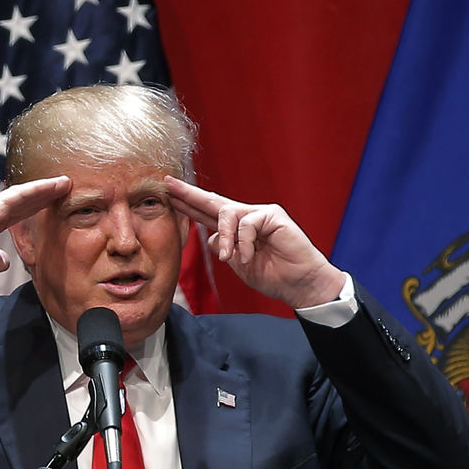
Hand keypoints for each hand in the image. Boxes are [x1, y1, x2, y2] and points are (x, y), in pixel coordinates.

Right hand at [0, 176, 71, 299]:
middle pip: (19, 200)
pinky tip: (53, 186)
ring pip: (21, 194)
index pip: (15, 212)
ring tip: (64, 182)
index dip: (35, 206)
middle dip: (42, 194)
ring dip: (43, 188)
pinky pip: (18, 195)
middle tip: (64, 186)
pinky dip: (37, 189)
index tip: (54, 202)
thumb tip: (3, 259)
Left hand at [164, 176, 344, 307]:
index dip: (188, 205)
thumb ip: (223, 248)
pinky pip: (247, 224)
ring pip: (227, 214)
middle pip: (213, 201)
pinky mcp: (273, 215)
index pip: (207, 213)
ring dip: (225, 238)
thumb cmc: (273, 275)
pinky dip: (244, 244)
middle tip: (168, 183)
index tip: (169, 196)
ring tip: (227, 257)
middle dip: (189, 193)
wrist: (299, 285)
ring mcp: (260, 214)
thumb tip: (209, 236)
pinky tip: (248, 257)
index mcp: (236, 229)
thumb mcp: (238, 263)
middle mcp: (246, 217)